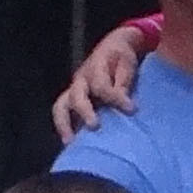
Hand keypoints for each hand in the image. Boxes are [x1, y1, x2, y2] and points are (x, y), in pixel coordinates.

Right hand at [48, 18, 156, 140]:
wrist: (113, 46)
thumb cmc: (122, 57)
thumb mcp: (128, 64)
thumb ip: (124, 83)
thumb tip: (126, 106)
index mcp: (96, 67)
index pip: (101, 86)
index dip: (115, 98)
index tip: (131, 109)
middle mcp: (81, 80)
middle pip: (76, 97)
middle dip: (84, 113)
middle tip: (94, 127)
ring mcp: (74, 90)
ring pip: (61, 107)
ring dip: (64, 125)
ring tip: (71, 143)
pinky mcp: (72, 100)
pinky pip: (63, 115)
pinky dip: (66, 129)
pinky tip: (73, 145)